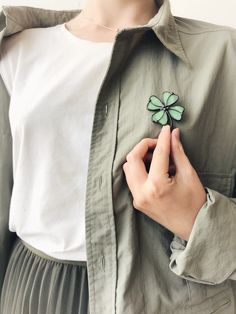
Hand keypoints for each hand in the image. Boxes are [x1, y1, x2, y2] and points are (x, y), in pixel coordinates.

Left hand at [122, 125, 206, 240]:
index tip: (166, 129)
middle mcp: (142, 192)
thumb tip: (172, 134)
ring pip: (128, 169)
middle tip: (159, 144)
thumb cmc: (194, 202)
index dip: (163, 138)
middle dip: (144, 146)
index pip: (157, 154)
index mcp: (157, 186)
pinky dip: (140, 169)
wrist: (192, 226)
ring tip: (157, 157)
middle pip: (132, 159)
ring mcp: (137, 199)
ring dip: (139, 157)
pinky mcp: (137, 202)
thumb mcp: (188, 174)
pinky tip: (154, 169)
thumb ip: (178, 152)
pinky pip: (132, 179)